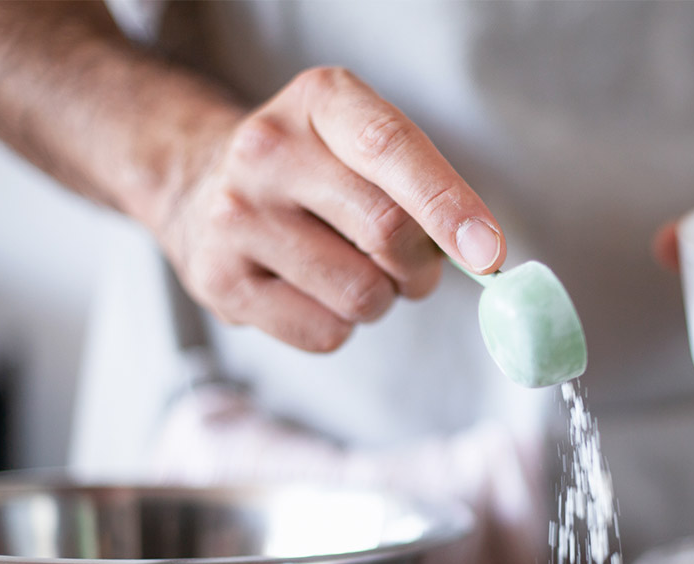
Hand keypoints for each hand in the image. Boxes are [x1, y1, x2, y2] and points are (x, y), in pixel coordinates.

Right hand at [157, 67, 505, 351]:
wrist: (205, 188)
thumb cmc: (318, 175)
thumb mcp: (365, 147)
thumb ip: (425, 187)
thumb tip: (483, 255)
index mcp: (320, 100)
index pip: (390, 148)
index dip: (448, 204)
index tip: (488, 252)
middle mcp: (268, 149)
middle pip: (386, 230)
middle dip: (421, 265)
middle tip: (412, 265)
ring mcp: (236, 217)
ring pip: (360, 293)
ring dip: (382, 299)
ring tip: (352, 271)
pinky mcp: (221, 281)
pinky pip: (326, 333)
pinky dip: (341, 325)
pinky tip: (313, 292)